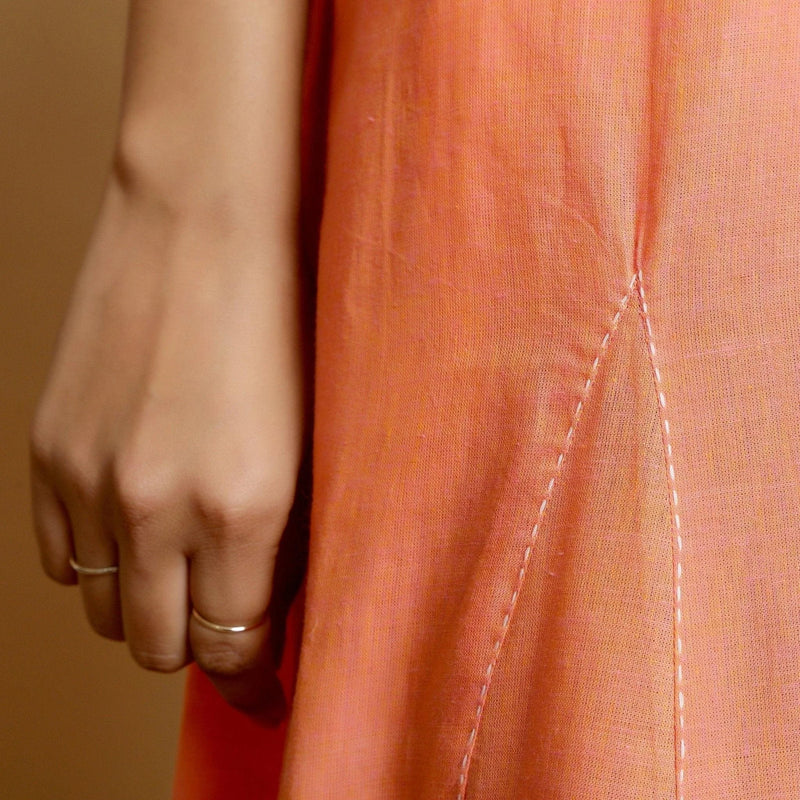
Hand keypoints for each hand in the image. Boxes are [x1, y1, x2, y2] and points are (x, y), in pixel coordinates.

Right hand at [29, 174, 308, 723]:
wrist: (206, 217)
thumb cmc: (281, 312)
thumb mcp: (312, 437)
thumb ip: (289, 535)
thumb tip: (273, 602)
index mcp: (244, 506)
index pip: (237, 648)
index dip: (255, 681)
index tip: (269, 687)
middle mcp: (158, 506)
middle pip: (161, 648)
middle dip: (201, 647)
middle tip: (229, 622)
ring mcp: (92, 477)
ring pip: (106, 611)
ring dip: (148, 606)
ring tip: (185, 571)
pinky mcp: (50, 446)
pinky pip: (63, 557)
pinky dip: (101, 562)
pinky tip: (137, 531)